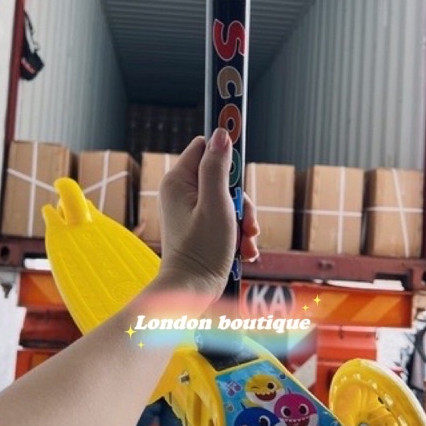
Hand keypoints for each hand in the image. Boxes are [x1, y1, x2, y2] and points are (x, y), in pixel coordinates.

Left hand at [156, 128, 258, 301]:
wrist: (192, 293)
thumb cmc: (201, 251)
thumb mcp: (216, 204)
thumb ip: (218, 168)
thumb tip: (222, 133)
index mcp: (179, 181)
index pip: (205, 147)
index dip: (227, 157)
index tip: (241, 173)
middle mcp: (182, 193)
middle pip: (223, 177)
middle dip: (241, 201)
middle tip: (246, 222)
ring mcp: (191, 211)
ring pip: (229, 201)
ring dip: (243, 221)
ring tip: (246, 243)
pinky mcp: (201, 228)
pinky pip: (226, 219)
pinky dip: (239, 234)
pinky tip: (244, 251)